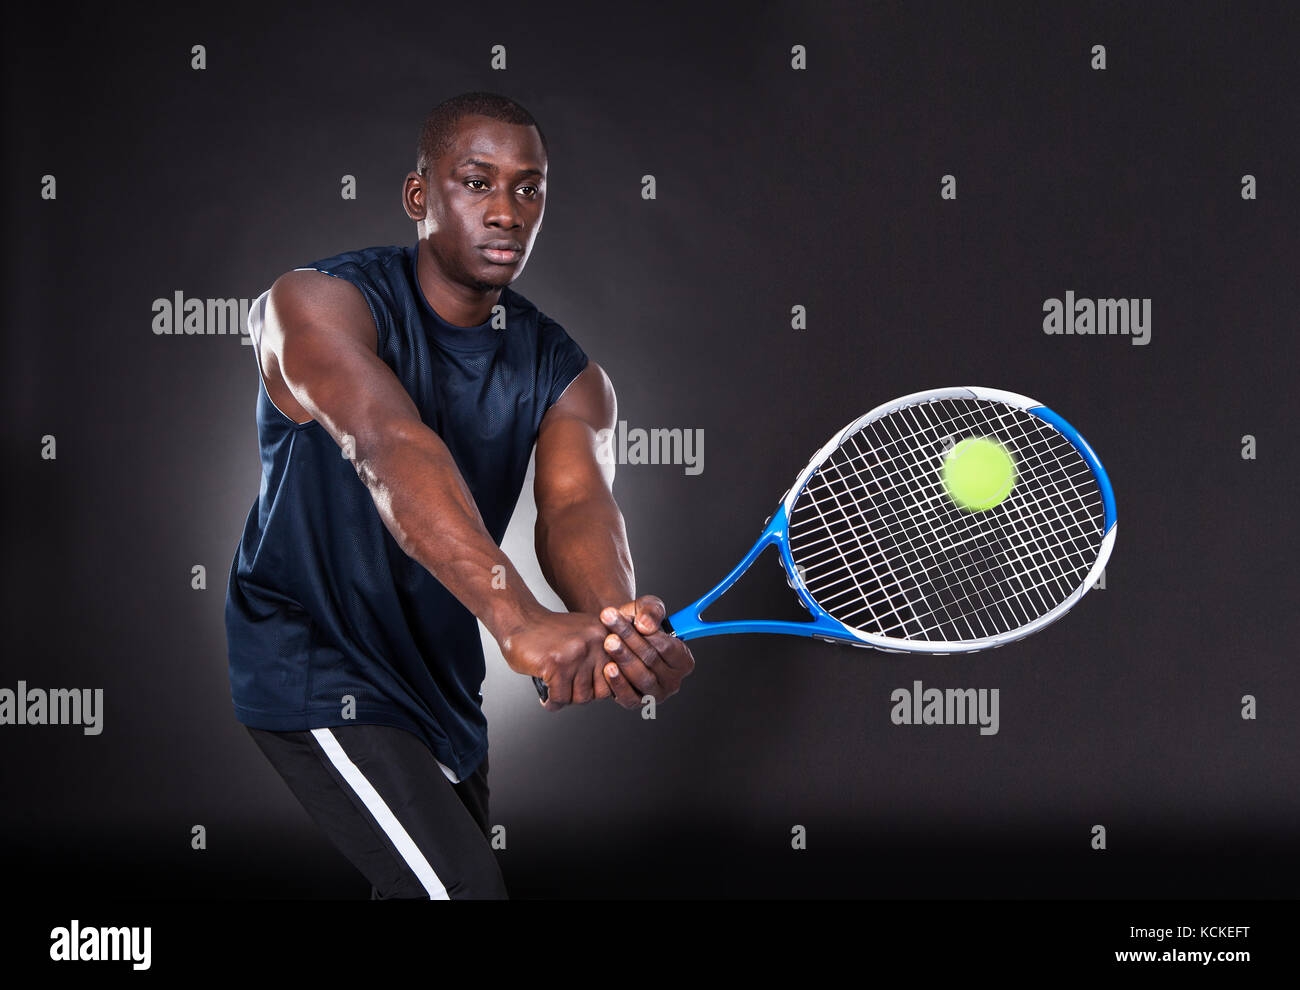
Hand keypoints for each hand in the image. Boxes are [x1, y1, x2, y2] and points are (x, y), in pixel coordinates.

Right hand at [500, 609, 623, 711]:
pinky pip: (560, 698)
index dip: (600, 686)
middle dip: (583, 695)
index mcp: (606, 633)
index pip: (617, 676)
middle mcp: (596, 642)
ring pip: (580, 697)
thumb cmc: (549, 632)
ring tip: (556, 693)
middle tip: (568, 691)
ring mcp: (577, 653)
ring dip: (565, 699)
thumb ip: (600, 655)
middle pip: (600, 691)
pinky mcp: (557, 664)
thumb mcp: (584, 634)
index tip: (587, 688)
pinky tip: (546, 699)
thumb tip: (613, 689)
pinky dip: (551, 703)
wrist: (519, 619)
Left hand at [598, 595, 694, 708]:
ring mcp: (656, 694)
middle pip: (652, 661)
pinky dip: (618, 683)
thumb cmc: (638, 622)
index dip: (649, 635)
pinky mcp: (637, 702)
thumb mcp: (648, 607)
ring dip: (623, 658)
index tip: (632, 620)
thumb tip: (645, 625)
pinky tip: (608, 668)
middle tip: (613, 629)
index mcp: (683, 660)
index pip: (668, 647)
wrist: (618, 635)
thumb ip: (651, 611)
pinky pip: (629, 697)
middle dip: (630, 642)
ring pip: (641, 678)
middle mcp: (673, 681)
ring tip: (609, 642)